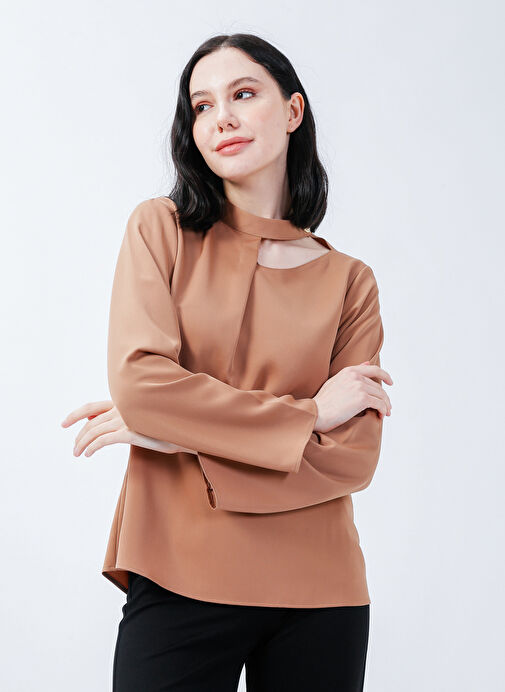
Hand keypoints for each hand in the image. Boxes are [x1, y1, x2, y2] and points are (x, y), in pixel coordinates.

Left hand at [60, 400, 195, 457]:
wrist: (185, 428)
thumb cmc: (167, 425)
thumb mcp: (144, 420)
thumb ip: (126, 419)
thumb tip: (108, 426)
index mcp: (124, 402)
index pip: (93, 406)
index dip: (76, 414)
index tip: (64, 423)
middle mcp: (122, 407)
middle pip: (91, 422)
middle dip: (79, 435)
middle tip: (74, 448)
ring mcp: (125, 418)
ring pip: (94, 431)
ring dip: (82, 443)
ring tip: (78, 453)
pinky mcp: (129, 431)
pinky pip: (103, 440)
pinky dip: (93, 447)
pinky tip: (89, 454)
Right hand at [313, 361, 392, 432]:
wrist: (316, 412)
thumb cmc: (323, 401)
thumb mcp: (335, 381)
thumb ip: (351, 373)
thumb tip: (367, 363)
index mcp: (349, 371)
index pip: (373, 369)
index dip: (385, 375)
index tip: (390, 383)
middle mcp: (355, 376)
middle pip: (378, 386)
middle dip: (384, 398)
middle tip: (387, 407)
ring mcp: (359, 387)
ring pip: (381, 396)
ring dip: (385, 405)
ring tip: (385, 413)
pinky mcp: (362, 399)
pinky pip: (379, 404)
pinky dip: (383, 410)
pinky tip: (381, 416)